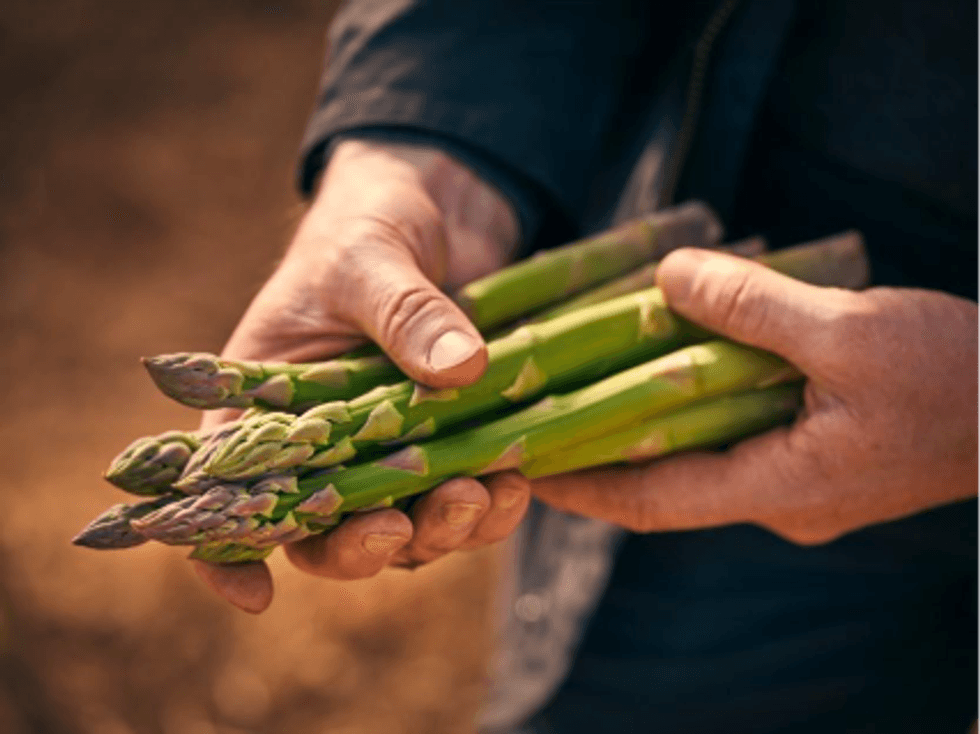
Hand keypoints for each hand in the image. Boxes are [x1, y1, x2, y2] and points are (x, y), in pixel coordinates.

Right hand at [193, 139, 530, 612]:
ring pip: (405, 526)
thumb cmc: (368, 222)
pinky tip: (519, 480)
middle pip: (326, 532)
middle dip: (365, 546)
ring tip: (487, 496)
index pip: (227, 492)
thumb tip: (461, 369)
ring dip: (442, 530)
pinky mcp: (452, 439)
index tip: (259, 595)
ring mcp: (391, 448)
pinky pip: (465, 493)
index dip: (229, 554)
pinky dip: (490, 501)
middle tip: (406, 525)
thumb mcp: (370, 256)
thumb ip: (404, 311)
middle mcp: (324, 442)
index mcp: (266, 403)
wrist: (435, 205)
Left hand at [531, 248, 978, 544]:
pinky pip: (738, 427)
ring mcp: (800, 478)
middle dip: (601, 450)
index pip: (651, 503)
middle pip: (667, 480)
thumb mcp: (847, 330)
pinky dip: (698, 396)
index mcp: (779, 487)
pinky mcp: (818, 451)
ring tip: (587, 380)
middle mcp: (779, 496)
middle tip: (536, 417)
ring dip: (648, 417)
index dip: (581, 487)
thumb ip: (752, 307)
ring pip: (702, 449)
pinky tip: (675, 354)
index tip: (519, 466)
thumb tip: (666, 277)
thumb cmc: (956, 377)